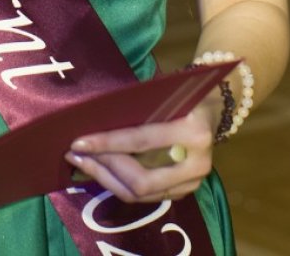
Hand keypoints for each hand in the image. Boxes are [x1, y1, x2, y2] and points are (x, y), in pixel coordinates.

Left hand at [66, 103, 214, 204]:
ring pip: (140, 194)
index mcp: (193, 131)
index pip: (142, 141)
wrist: (214, 108)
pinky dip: (119, 185)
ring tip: (82, 163)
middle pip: (140, 180)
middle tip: (75, 155)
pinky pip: (145, 196)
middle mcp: (197, 163)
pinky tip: (101, 171)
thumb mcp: (163, 94)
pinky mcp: (185, 192)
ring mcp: (193, 182)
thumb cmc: (182, 94)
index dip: (107, 144)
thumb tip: (90, 121)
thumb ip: (136, 110)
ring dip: (106, 179)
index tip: (78, 142)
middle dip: (104, 168)